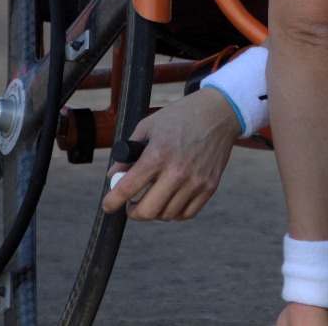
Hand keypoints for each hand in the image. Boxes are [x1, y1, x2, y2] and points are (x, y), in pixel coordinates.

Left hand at [101, 88, 240, 220]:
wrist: (219, 112)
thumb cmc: (181, 116)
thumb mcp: (148, 126)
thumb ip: (128, 153)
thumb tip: (113, 176)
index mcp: (157, 155)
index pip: (127, 189)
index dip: (111, 202)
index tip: (108, 205)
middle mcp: (177, 172)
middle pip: (147, 211)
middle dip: (133, 212)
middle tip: (131, 205)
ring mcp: (195, 181)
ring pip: (166, 215)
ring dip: (155, 211)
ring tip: (153, 198)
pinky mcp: (210, 186)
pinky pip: (187, 213)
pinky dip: (175, 212)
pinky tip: (171, 200)